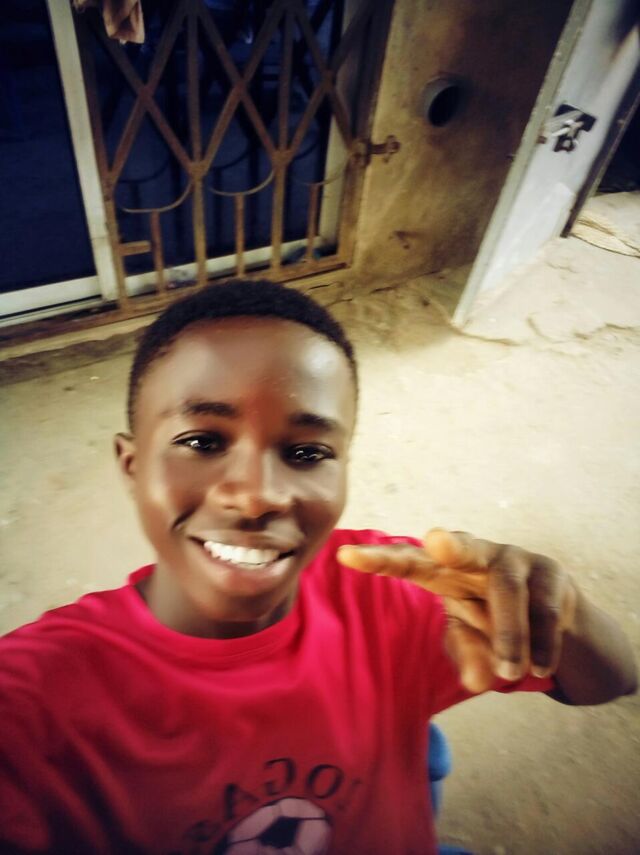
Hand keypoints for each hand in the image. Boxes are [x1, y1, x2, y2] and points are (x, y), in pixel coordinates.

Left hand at [337, 529, 577, 693]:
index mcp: (444, 570)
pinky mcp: (551, 574)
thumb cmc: (493, 623)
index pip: (407, 563)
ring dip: (508, 634)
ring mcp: (516, 559)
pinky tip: (540, 668)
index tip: (345, 556)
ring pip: (507, 588)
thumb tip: (477, 680)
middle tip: (435, 539)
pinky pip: (544, 609)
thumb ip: (468, 656)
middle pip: (461, 545)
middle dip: (449, 544)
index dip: (378, 560)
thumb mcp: (472, 643)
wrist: (556, 620)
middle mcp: (477, 556)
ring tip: (510, 674)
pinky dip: (541, 643)